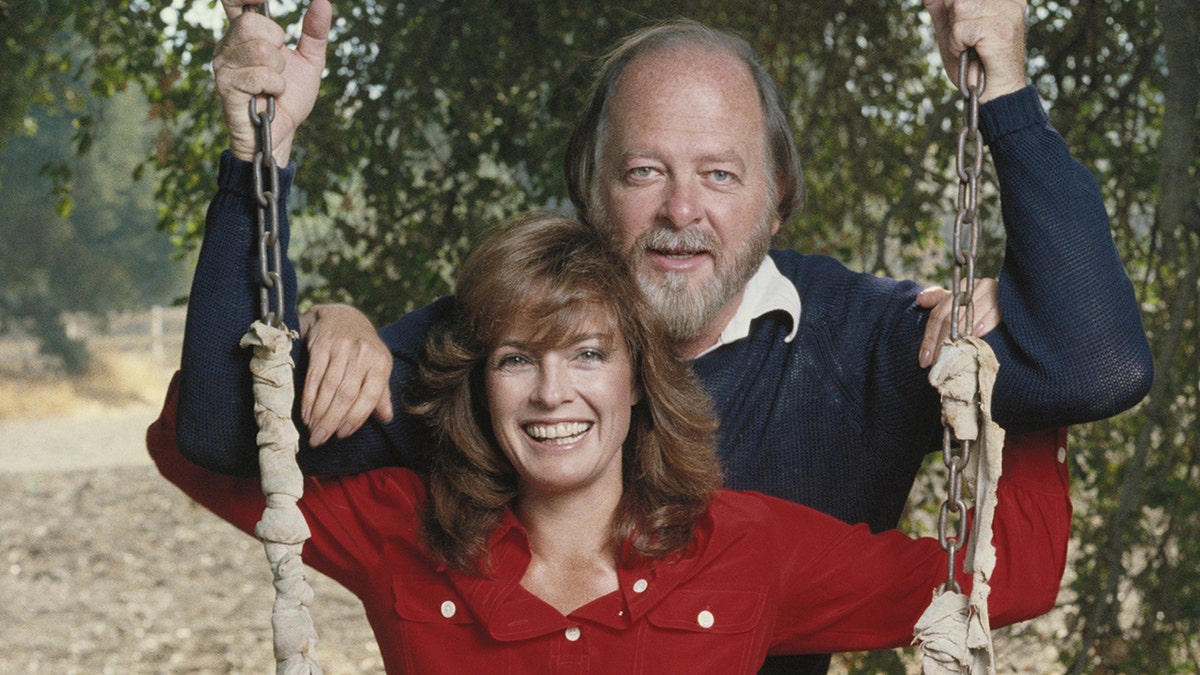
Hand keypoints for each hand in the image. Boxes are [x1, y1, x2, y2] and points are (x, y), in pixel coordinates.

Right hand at [214, 0, 330, 164]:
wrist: (283, 132)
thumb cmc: (290, 97)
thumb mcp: (310, 62)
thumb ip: (315, 32)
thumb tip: (323, 2)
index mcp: (245, 35)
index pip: (233, 1)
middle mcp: (228, 45)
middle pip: (253, 23)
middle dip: (278, 45)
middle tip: (278, 66)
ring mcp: (223, 64)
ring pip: (261, 49)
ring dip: (279, 71)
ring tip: (273, 85)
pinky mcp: (225, 85)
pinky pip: (260, 74)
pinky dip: (275, 87)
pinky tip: (269, 96)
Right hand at [299, 303, 393, 445]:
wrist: (341, 315)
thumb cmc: (362, 348)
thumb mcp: (378, 366)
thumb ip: (381, 393)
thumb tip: (387, 418)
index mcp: (381, 362)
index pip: (370, 395)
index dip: (355, 418)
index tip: (342, 435)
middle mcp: (363, 354)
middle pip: (346, 394)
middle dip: (331, 420)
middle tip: (320, 440)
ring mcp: (341, 347)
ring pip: (329, 387)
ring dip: (318, 412)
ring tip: (312, 430)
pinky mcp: (321, 344)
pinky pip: (313, 376)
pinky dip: (308, 397)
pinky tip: (305, 413)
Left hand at [917, 277, 1000, 367]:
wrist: (1015, 310)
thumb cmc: (981, 311)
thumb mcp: (958, 305)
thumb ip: (938, 300)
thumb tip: (920, 299)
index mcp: (963, 287)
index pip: (939, 314)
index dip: (929, 338)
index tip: (924, 360)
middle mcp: (978, 286)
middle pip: (952, 317)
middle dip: (942, 342)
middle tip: (938, 364)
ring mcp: (994, 292)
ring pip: (968, 316)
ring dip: (960, 337)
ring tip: (953, 356)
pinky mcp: (1009, 301)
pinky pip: (993, 313)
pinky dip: (984, 324)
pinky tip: (977, 336)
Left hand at [924, 0, 1027, 102]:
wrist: (993, 94)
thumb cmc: (974, 66)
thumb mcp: (952, 33)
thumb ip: (942, 11)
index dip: (951, 10)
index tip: (964, 32)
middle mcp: (1008, 0)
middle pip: (957, 0)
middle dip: (954, 23)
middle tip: (969, 43)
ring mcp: (1007, 12)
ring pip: (959, 9)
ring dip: (956, 35)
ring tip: (971, 48)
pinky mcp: (1000, 30)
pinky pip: (961, 30)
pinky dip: (958, 45)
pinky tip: (973, 55)